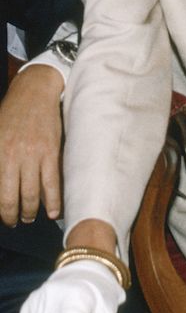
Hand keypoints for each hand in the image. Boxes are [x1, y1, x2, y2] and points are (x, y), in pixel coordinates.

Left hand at [0, 65, 63, 225]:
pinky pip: (52, 183)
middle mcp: (13, 156)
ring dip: (30, 211)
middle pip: (11, 198)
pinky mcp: (51, 152)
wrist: (35, 92)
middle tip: (14, 220)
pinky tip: (53, 212)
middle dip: (12, 215)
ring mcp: (34, 155)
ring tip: (29, 217)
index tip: (2, 215)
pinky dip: (54, 202)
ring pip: (32, 195)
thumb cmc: (11, 112)